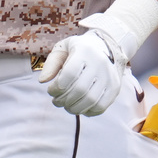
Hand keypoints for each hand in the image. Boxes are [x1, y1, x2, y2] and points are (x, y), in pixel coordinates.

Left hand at [39, 0, 157, 115]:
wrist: (106, 46)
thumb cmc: (78, 49)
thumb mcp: (62, 49)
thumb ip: (51, 63)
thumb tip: (42, 81)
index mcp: (84, 51)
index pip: (70, 73)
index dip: (57, 87)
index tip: (50, 91)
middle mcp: (100, 63)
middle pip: (80, 89)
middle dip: (64, 100)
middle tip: (56, 101)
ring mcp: (110, 76)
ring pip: (91, 100)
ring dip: (74, 108)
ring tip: (66, 106)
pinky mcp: (115, 88)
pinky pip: (102, 106)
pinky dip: (88, 111)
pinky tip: (80, 108)